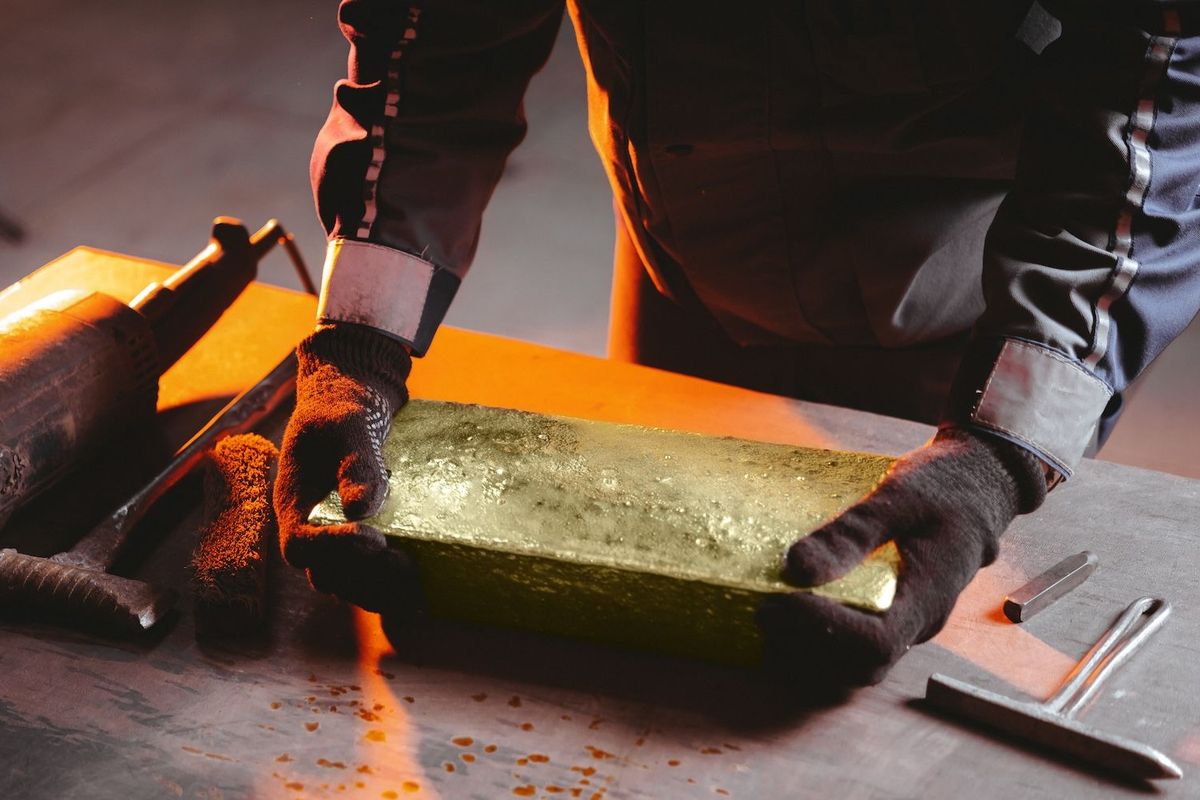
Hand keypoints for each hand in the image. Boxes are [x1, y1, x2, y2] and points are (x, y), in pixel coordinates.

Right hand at [274, 323, 420, 614]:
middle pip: (323, 573)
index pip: (300, 544)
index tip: (375, 539)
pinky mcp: (355, 537)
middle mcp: (308, 525)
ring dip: (376, 590)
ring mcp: (330, 534)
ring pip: (343, 581)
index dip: (334, 549)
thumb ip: (354, 464)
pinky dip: (385, 584)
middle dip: (363, 579)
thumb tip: (361, 510)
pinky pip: (363, 573)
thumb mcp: (347, 426)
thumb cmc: (340, 409)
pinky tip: (418, 586)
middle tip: (405, 570)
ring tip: (414, 588)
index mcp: (293, 501)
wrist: (348, 402)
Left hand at [757, 427, 1045, 686]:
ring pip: (856, 666)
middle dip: (808, 646)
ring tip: (770, 614)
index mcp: (928, 597)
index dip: (825, 630)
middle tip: (765, 610)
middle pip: (862, 666)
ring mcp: (907, 624)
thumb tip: (796, 567)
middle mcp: (919, 623)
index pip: (875, 641)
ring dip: (809, 651)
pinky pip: (854, 649)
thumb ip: (850, 533)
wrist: (978, 487)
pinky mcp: (891, 617)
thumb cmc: (942, 487)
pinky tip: (788, 615)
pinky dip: (818, 643)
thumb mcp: (898, 497)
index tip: (784, 601)